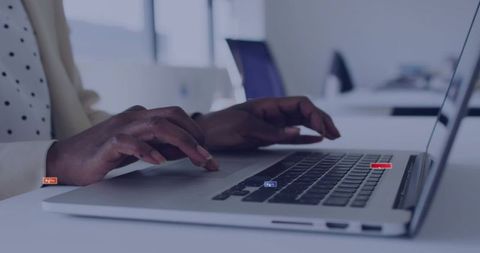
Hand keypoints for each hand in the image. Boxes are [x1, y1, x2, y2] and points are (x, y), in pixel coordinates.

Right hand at [46, 106, 218, 185]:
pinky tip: (159, 161)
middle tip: (208, 158)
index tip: (207, 152)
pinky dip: (147, 150)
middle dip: (195, 136)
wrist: (65, 160)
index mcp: (142, 117)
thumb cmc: (103, 154)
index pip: (176, 115)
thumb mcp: (139, 148)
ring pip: (158, 126)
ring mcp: (121, 127)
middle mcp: (134, 117)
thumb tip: (187, 149)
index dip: (195, 131)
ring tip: (196, 158)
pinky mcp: (107, 142)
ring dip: (182, 142)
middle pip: (173, 117)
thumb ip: (160, 144)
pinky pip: (130, 142)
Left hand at [194, 97, 340, 150]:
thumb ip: (272, 131)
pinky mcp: (268, 135)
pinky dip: (305, 137)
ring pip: (301, 123)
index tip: (324, 128)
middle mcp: (273, 112)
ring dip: (317, 128)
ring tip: (332, 136)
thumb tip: (298, 131)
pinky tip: (316, 140)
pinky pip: (291, 135)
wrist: (205, 135)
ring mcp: (272, 124)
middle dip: (322, 120)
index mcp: (269, 104)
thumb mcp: (246, 128)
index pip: (300, 103)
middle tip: (336, 134)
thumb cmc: (221, 126)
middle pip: (305, 112)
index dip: (316, 114)